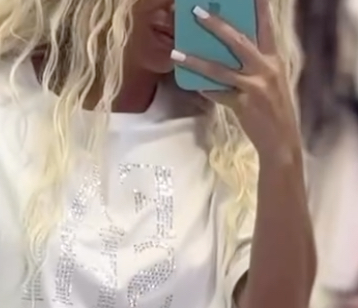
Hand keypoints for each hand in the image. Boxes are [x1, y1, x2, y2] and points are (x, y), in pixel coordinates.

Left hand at [172, 0, 301, 162]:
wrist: (281, 142)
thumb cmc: (273, 109)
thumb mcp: (270, 80)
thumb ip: (254, 63)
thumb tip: (228, 50)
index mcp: (273, 58)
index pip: (265, 25)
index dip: (258, 6)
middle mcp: (266, 68)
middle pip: (238, 40)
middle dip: (216, 24)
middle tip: (197, 11)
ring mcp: (255, 87)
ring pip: (221, 69)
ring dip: (196, 61)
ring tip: (177, 53)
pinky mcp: (244, 106)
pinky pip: (219, 94)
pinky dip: (206, 89)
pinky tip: (193, 84)